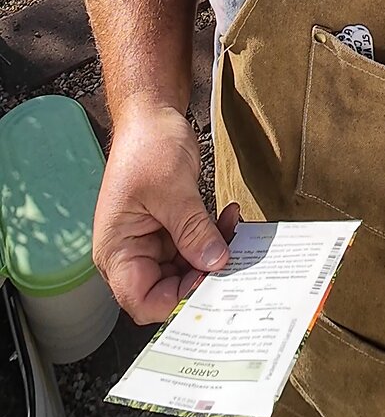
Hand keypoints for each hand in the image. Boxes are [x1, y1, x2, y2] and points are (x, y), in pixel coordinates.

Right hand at [93, 103, 238, 323]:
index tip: (210, 284)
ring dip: (213, 255)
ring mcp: (152, 242)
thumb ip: (193, 230)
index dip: (176, 301)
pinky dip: (214, 238)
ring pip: (187, 270)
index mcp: (117, 251)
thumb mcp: (172, 189)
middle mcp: (131, 253)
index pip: (142, 300)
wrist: (153, 116)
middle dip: (202, 277)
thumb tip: (215, 263)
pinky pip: (195, 248)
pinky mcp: (170, 230)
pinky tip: (230, 220)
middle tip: (233, 260)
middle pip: (168, 290)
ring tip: (235, 231)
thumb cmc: (148, 146)